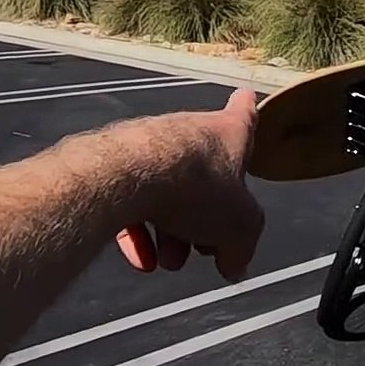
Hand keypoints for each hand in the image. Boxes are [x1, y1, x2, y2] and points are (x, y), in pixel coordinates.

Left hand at [113, 88, 263, 281]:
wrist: (130, 175)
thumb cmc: (195, 186)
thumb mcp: (239, 227)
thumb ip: (242, 246)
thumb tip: (235, 265)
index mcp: (227, 134)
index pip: (244, 114)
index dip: (248, 111)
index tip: (247, 99)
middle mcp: (188, 132)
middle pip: (204, 177)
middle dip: (204, 218)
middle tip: (204, 247)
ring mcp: (150, 145)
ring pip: (166, 193)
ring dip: (170, 232)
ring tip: (166, 260)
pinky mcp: (116, 164)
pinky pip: (132, 201)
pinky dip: (139, 232)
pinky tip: (142, 258)